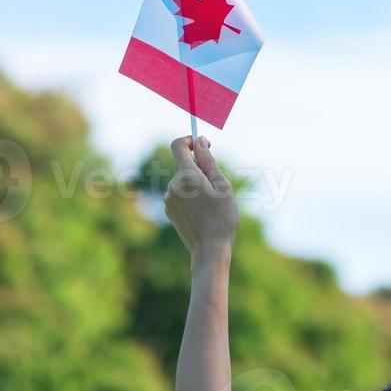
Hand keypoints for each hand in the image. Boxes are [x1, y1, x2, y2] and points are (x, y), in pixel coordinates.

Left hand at [164, 136, 238, 264]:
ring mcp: (168, 199)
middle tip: (217, 186)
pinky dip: (191, 195)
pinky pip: (180, 193)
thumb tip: (199, 141)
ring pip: (184, 180)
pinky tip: (203, 211)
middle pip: (185, 164)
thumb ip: (208, 161)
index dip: (190, 140)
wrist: (209, 250)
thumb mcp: (222, 185)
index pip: (178, 145)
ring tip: (211, 202)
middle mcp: (172, 185)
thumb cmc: (221, 217)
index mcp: (186, 176)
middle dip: (200, 168)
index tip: (204, 145)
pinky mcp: (169, 210)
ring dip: (196, 183)